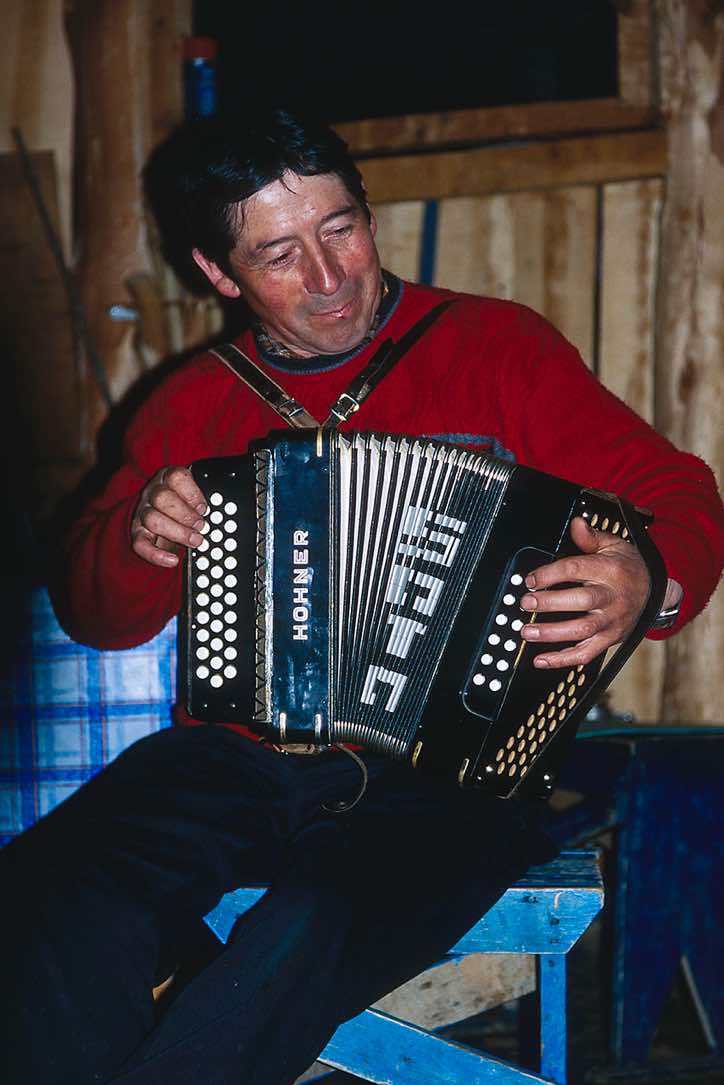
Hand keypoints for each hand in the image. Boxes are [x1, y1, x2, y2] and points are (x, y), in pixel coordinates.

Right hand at [130, 466, 207, 567]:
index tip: (204, 508)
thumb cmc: (183, 506)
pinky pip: (141, 544)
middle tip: (201, 526)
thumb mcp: (192, 498)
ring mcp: (143, 512)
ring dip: (176, 532)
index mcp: (168, 478)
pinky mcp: (138, 533)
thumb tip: (218, 514)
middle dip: (185, 514)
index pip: (176, 477)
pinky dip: (157, 554)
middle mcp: (153, 493)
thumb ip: (201, 502)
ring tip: (195, 540)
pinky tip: (172, 560)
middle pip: (162, 498)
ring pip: (152, 519)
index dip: (192, 493)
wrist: (164, 518)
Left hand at [519, 516, 650, 668]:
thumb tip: (576, 523)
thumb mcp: (613, 545)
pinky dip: (562, 660)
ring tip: (527, 631)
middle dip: (551, 603)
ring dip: (552, 633)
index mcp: (611, 571)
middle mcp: (613, 597)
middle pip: (581, 601)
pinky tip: (541, 659)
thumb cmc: (627, 568)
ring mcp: (612, 621)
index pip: (577, 569)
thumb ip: (591, 537)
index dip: (551, 574)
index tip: (530, 579)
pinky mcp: (610, 639)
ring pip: (582, 630)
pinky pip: (586, 654)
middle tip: (526, 603)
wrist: (655, 592)